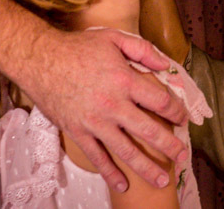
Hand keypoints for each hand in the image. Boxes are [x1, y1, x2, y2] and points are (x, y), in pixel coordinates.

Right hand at [18, 28, 188, 191]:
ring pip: (125, 151)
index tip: (183, 118)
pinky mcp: (78, 133)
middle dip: (169, 146)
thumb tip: (165, 65)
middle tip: (182, 156)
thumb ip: (143, 50)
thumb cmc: (78, 48)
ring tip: (161, 181)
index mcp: (124, 81)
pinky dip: (110, 173)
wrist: (40, 60)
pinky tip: (123, 185)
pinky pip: (97, 157)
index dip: (176, 111)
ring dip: (146, 168)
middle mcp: (112, 105)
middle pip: (148, 131)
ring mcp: (94, 123)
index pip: (159, 101)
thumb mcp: (114, 39)